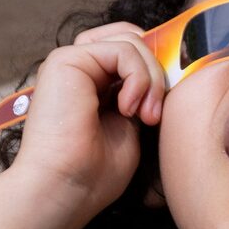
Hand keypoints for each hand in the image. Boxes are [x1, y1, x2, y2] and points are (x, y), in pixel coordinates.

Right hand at [5, 22, 165, 219]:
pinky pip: (122, 49)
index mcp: (91, 83)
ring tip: (144, 115)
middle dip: (155, 72)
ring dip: (150, 78)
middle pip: (133, 39)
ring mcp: (70, 61)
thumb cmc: (93, 172)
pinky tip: (128, 109)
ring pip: (131, 41)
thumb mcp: (130, 126)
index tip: (160, 108)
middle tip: (154, 115)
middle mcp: (79, 68)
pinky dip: (137, 78)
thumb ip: (141, 95)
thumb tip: (165, 74)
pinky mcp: (66, 60)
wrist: (64, 189)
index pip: (131, 50)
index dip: (154, 69)